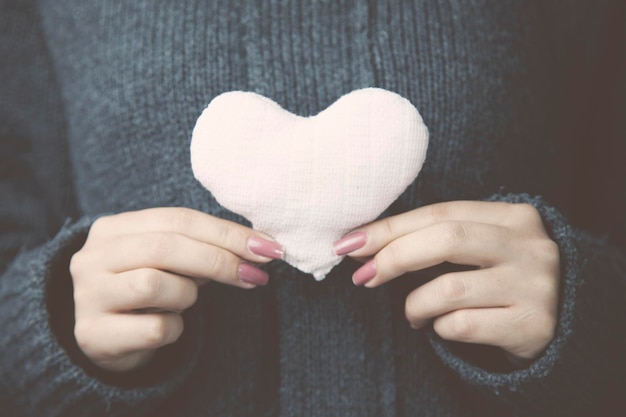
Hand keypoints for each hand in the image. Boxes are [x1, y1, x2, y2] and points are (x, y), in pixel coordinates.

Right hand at [70, 207, 282, 371]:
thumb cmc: (146, 289)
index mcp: (113, 228)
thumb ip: (202, 246)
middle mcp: (92, 257)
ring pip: (155, 285)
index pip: (178, 219)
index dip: (227, 232)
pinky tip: (168, 326)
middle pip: (165, 247)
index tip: (268, 247)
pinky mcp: (92, 335)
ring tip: (183, 300)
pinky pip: (154, 329)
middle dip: (220, 260)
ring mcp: (88, 296)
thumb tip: (260, 248)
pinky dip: (175, 329)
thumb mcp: (169, 260)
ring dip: (187, 295)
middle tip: (255, 275)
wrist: (104, 336)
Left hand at [333, 201, 559, 361]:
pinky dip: (437, 328)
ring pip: (449, 288)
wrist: (561, 324)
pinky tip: (439, 328)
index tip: (350, 243)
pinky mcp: (533, 324)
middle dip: (394, 257)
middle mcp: (529, 246)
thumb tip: (361, 243)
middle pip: (446, 239)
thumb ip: (433, 238)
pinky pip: (461, 325)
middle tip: (363, 277)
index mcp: (513, 216)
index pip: (440, 212)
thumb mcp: (479, 248)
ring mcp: (535, 285)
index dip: (390, 227)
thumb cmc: (500, 279)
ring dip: (415, 304)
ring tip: (413, 313)